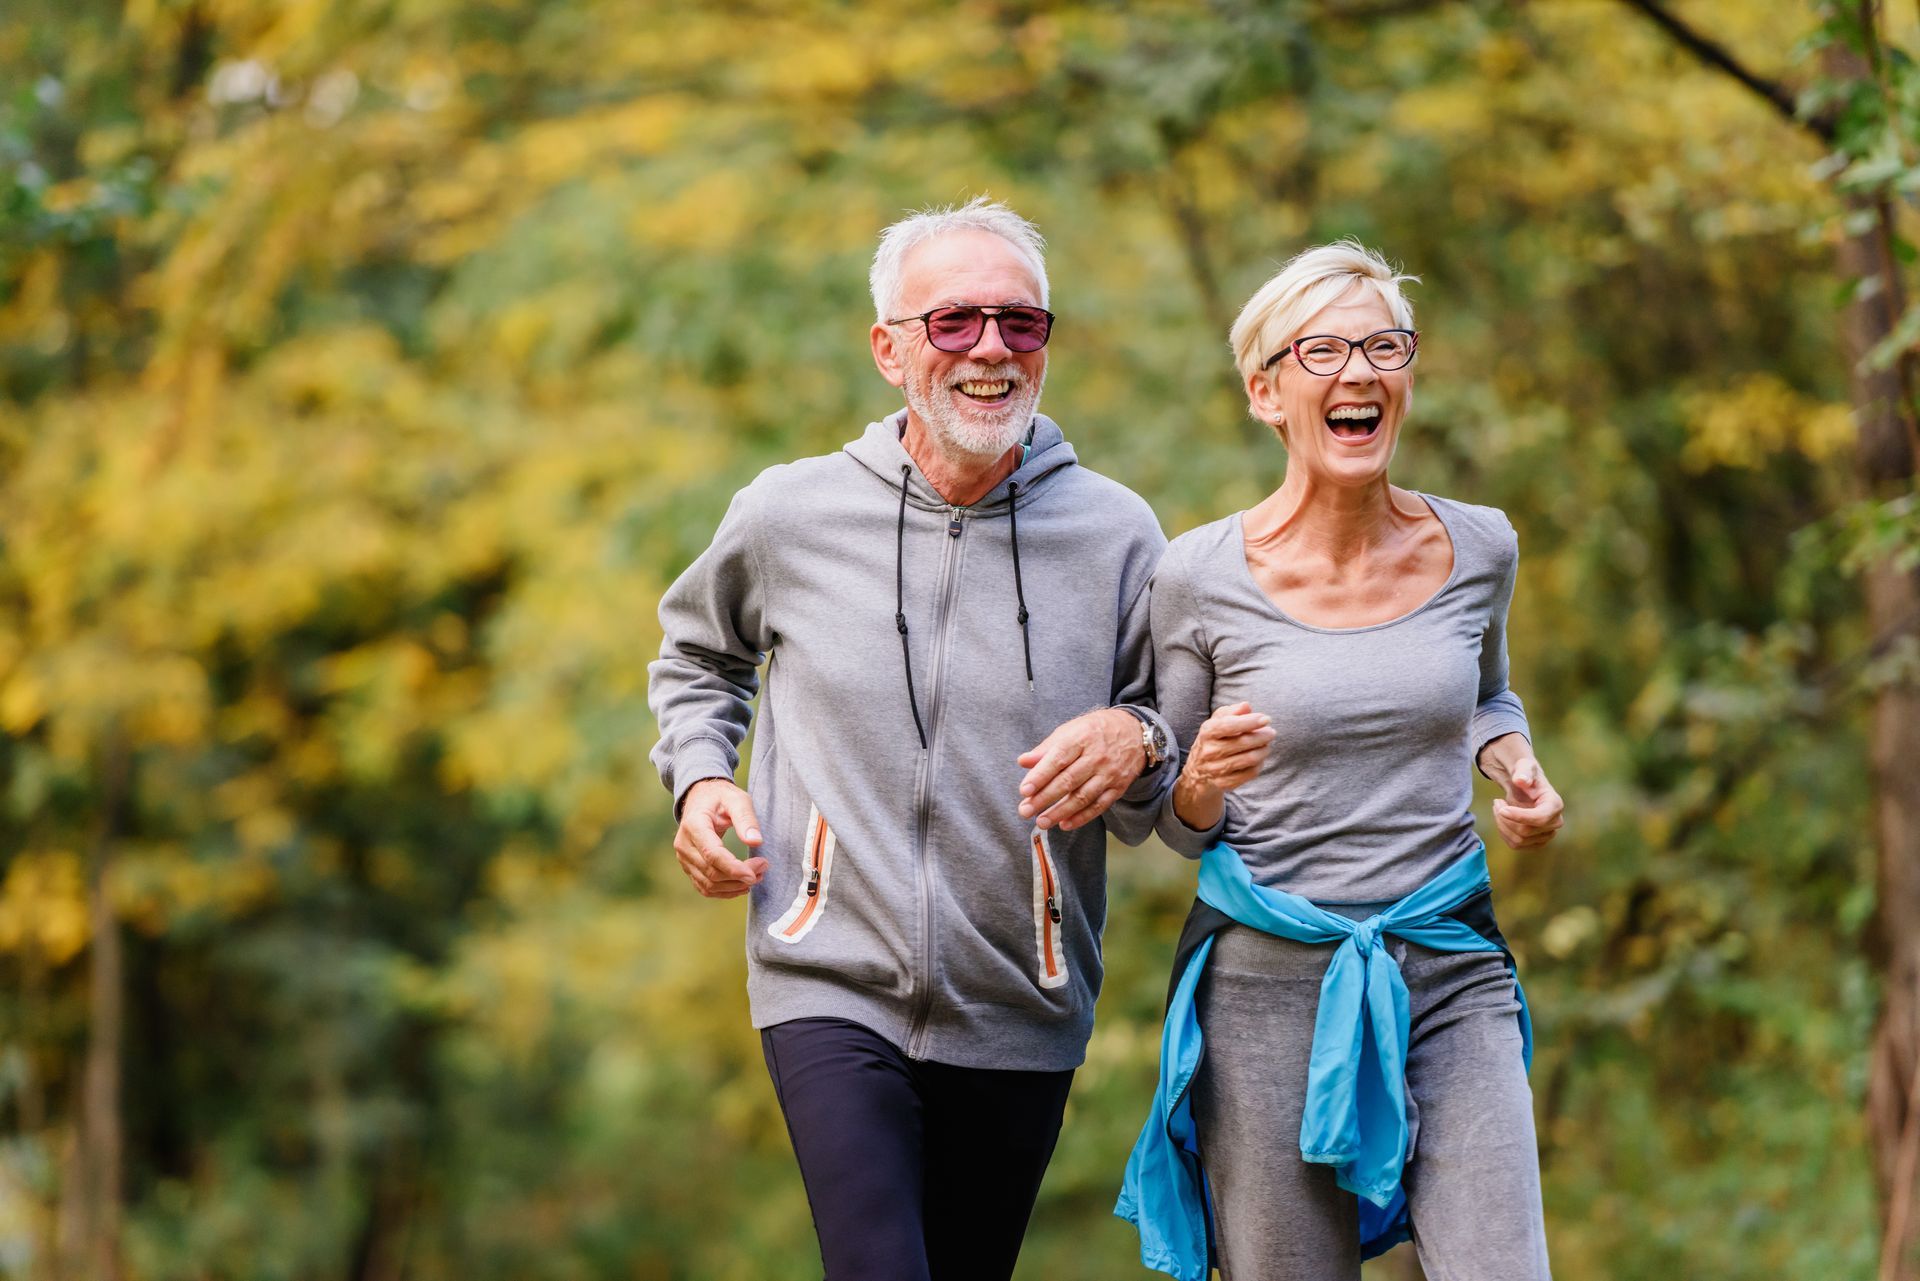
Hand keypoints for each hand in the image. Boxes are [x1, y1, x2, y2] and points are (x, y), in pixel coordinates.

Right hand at [674, 778, 768, 897]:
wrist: (701, 798)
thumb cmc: (720, 797)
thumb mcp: (736, 799)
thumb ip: (746, 818)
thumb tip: (756, 841)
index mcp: (694, 825)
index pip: (712, 854)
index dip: (734, 868)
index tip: (754, 873)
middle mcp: (684, 845)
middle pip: (711, 872)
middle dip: (739, 877)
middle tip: (763, 868)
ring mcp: (684, 858)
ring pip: (708, 884)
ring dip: (734, 886)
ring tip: (757, 876)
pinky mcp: (689, 867)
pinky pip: (704, 887)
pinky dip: (724, 891)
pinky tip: (742, 885)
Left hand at [1016, 708, 1146, 831]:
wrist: (1135, 732)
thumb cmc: (1095, 731)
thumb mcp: (1070, 730)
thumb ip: (1046, 748)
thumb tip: (1023, 762)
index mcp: (1081, 738)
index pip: (1058, 759)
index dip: (1040, 776)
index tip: (1024, 790)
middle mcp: (1097, 757)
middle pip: (1068, 781)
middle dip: (1045, 798)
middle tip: (1025, 811)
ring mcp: (1109, 773)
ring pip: (1083, 796)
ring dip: (1061, 811)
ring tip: (1042, 822)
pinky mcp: (1118, 787)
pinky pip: (1099, 805)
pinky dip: (1082, 817)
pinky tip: (1065, 824)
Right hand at [1171, 702, 1273, 829]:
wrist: (1198, 770)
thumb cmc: (1214, 740)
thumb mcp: (1217, 722)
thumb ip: (1231, 711)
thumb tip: (1246, 706)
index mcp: (1207, 732)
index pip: (1229, 725)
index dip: (1249, 721)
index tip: (1266, 719)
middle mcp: (1209, 751)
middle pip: (1242, 743)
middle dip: (1262, 736)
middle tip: (1271, 732)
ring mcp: (1215, 769)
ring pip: (1249, 759)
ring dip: (1263, 750)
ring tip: (1267, 745)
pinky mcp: (1224, 783)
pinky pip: (1249, 774)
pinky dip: (1259, 765)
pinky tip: (1259, 759)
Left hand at [1481, 746, 1564, 849]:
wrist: (1524, 786)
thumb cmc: (1525, 774)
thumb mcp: (1523, 766)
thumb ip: (1523, 771)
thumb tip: (1521, 780)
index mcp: (1555, 804)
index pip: (1539, 818)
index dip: (1518, 816)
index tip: (1501, 808)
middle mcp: (1555, 822)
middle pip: (1525, 831)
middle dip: (1505, 818)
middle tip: (1496, 803)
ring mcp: (1547, 834)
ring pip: (1518, 840)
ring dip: (1502, 825)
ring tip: (1498, 808)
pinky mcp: (1536, 842)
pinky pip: (1515, 845)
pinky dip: (1504, 832)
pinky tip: (1502, 819)